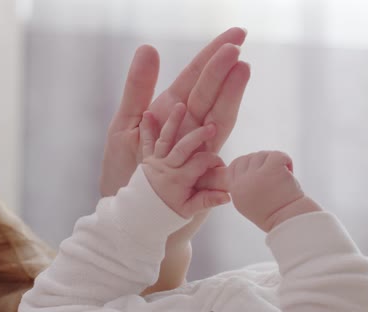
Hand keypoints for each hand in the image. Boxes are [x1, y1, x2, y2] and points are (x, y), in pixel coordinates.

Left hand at [100, 27, 249, 196]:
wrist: (132, 217)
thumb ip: (138, 89)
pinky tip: (227, 117)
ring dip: (229, 94)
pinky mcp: (202, 172)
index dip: (212, 55)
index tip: (235, 36)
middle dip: (222, 68)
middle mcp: (188, 126)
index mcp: (170, 112)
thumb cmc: (125, 175)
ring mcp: (198, 148)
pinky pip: (213, 150)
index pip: (195, 77)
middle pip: (209, 92)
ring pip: (217, 116)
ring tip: (241, 69)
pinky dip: (218, 142)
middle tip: (237, 45)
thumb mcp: (124, 127)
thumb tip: (149, 46)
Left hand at [139, 103, 230, 218]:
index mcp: (180, 180)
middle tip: (212, 126)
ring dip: (173, 121)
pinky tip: (147, 113)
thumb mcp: (188, 210)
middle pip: (184, 148)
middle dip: (198, 136)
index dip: (213, 161)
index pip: (201, 164)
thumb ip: (207, 201)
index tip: (221, 163)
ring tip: (180, 105)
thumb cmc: (166, 214)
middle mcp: (168, 167)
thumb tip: (228, 195)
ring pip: (166, 138)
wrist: (138, 216)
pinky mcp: (146, 158)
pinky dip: (147, 128)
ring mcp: (156, 161)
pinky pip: (146, 141)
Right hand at [202, 151, 319, 231]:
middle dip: (262, 163)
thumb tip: (249, 165)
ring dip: (274, 162)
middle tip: (274, 176)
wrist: (290, 222)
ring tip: (282, 178)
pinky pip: (276, 154)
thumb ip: (243, 185)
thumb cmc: (274, 214)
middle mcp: (242, 182)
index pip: (235, 165)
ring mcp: (255, 176)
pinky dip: (286, 160)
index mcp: (235, 190)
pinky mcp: (271, 170)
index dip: (249, 164)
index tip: (262, 172)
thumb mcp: (248, 203)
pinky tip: (290, 172)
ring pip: (262, 155)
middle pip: (249, 158)